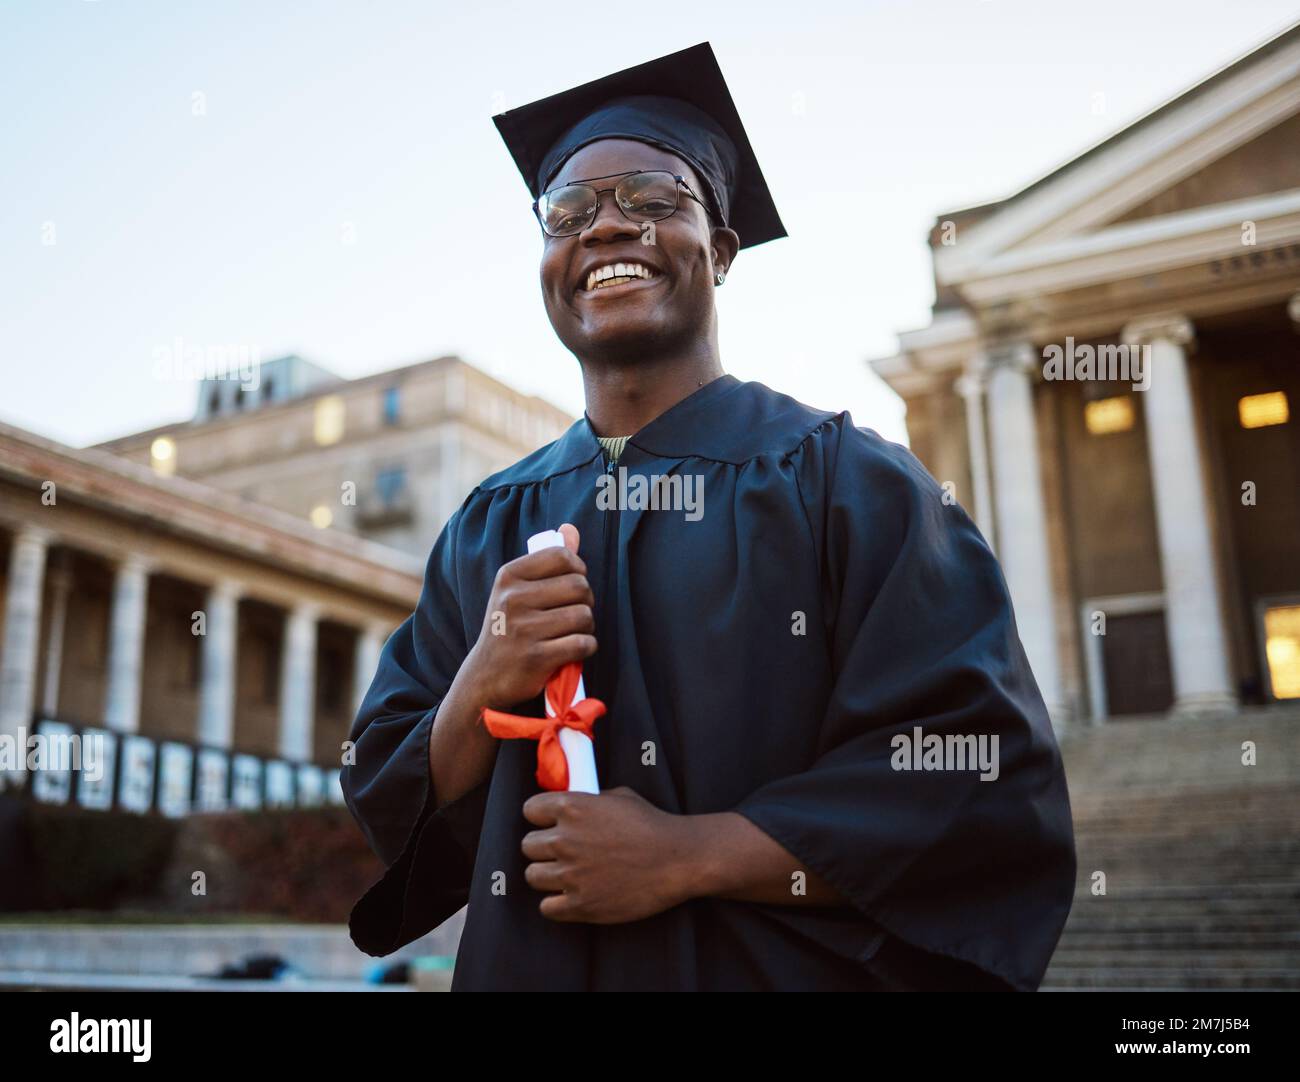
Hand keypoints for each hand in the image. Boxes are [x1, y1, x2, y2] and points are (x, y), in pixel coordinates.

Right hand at [461, 523, 596, 709]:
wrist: (485, 677)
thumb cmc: (509, 627)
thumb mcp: (517, 590)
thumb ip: (548, 560)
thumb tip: (571, 529)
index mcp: (508, 576)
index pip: (562, 556)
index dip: (578, 570)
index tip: (572, 585)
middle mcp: (513, 599)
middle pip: (579, 586)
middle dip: (586, 601)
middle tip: (573, 614)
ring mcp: (523, 628)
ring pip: (584, 616)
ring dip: (586, 627)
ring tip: (570, 633)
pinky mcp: (536, 657)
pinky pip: (583, 643)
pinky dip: (585, 648)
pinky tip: (572, 650)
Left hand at [521, 787, 696, 923]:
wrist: (678, 859)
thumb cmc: (652, 825)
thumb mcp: (619, 797)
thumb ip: (588, 801)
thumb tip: (569, 806)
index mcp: (572, 808)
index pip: (530, 810)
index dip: (541, 817)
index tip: (550, 823)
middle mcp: (565, 840)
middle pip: (528, 846)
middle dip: (544, 847)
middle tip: (563, 851)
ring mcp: (570, 875)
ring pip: (532, 876)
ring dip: (547, 875)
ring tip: (567, 875)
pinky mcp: (580, 904)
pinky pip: (546, 907)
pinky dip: (557, 903)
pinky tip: (573, 895)